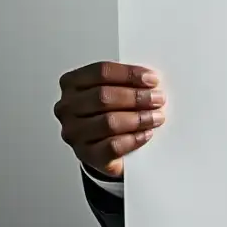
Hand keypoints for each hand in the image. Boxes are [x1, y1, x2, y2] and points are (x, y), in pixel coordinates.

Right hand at [53, 61, 165, 177]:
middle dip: (136, 97)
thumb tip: (151, 81)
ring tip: (157, 117)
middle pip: (103, 96)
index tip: (152, 79)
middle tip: (158, 99)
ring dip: (139, 118)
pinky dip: (133, 139)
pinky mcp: (86, 154)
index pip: (101, 72)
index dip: (129, 74)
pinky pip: (112, 146)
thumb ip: (127, 83)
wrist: (104, 148)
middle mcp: (68, 107)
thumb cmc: (110, 113)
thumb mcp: (115, 91)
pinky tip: (146, 134)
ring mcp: (74, 132)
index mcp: (72, 84)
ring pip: (108, 122)